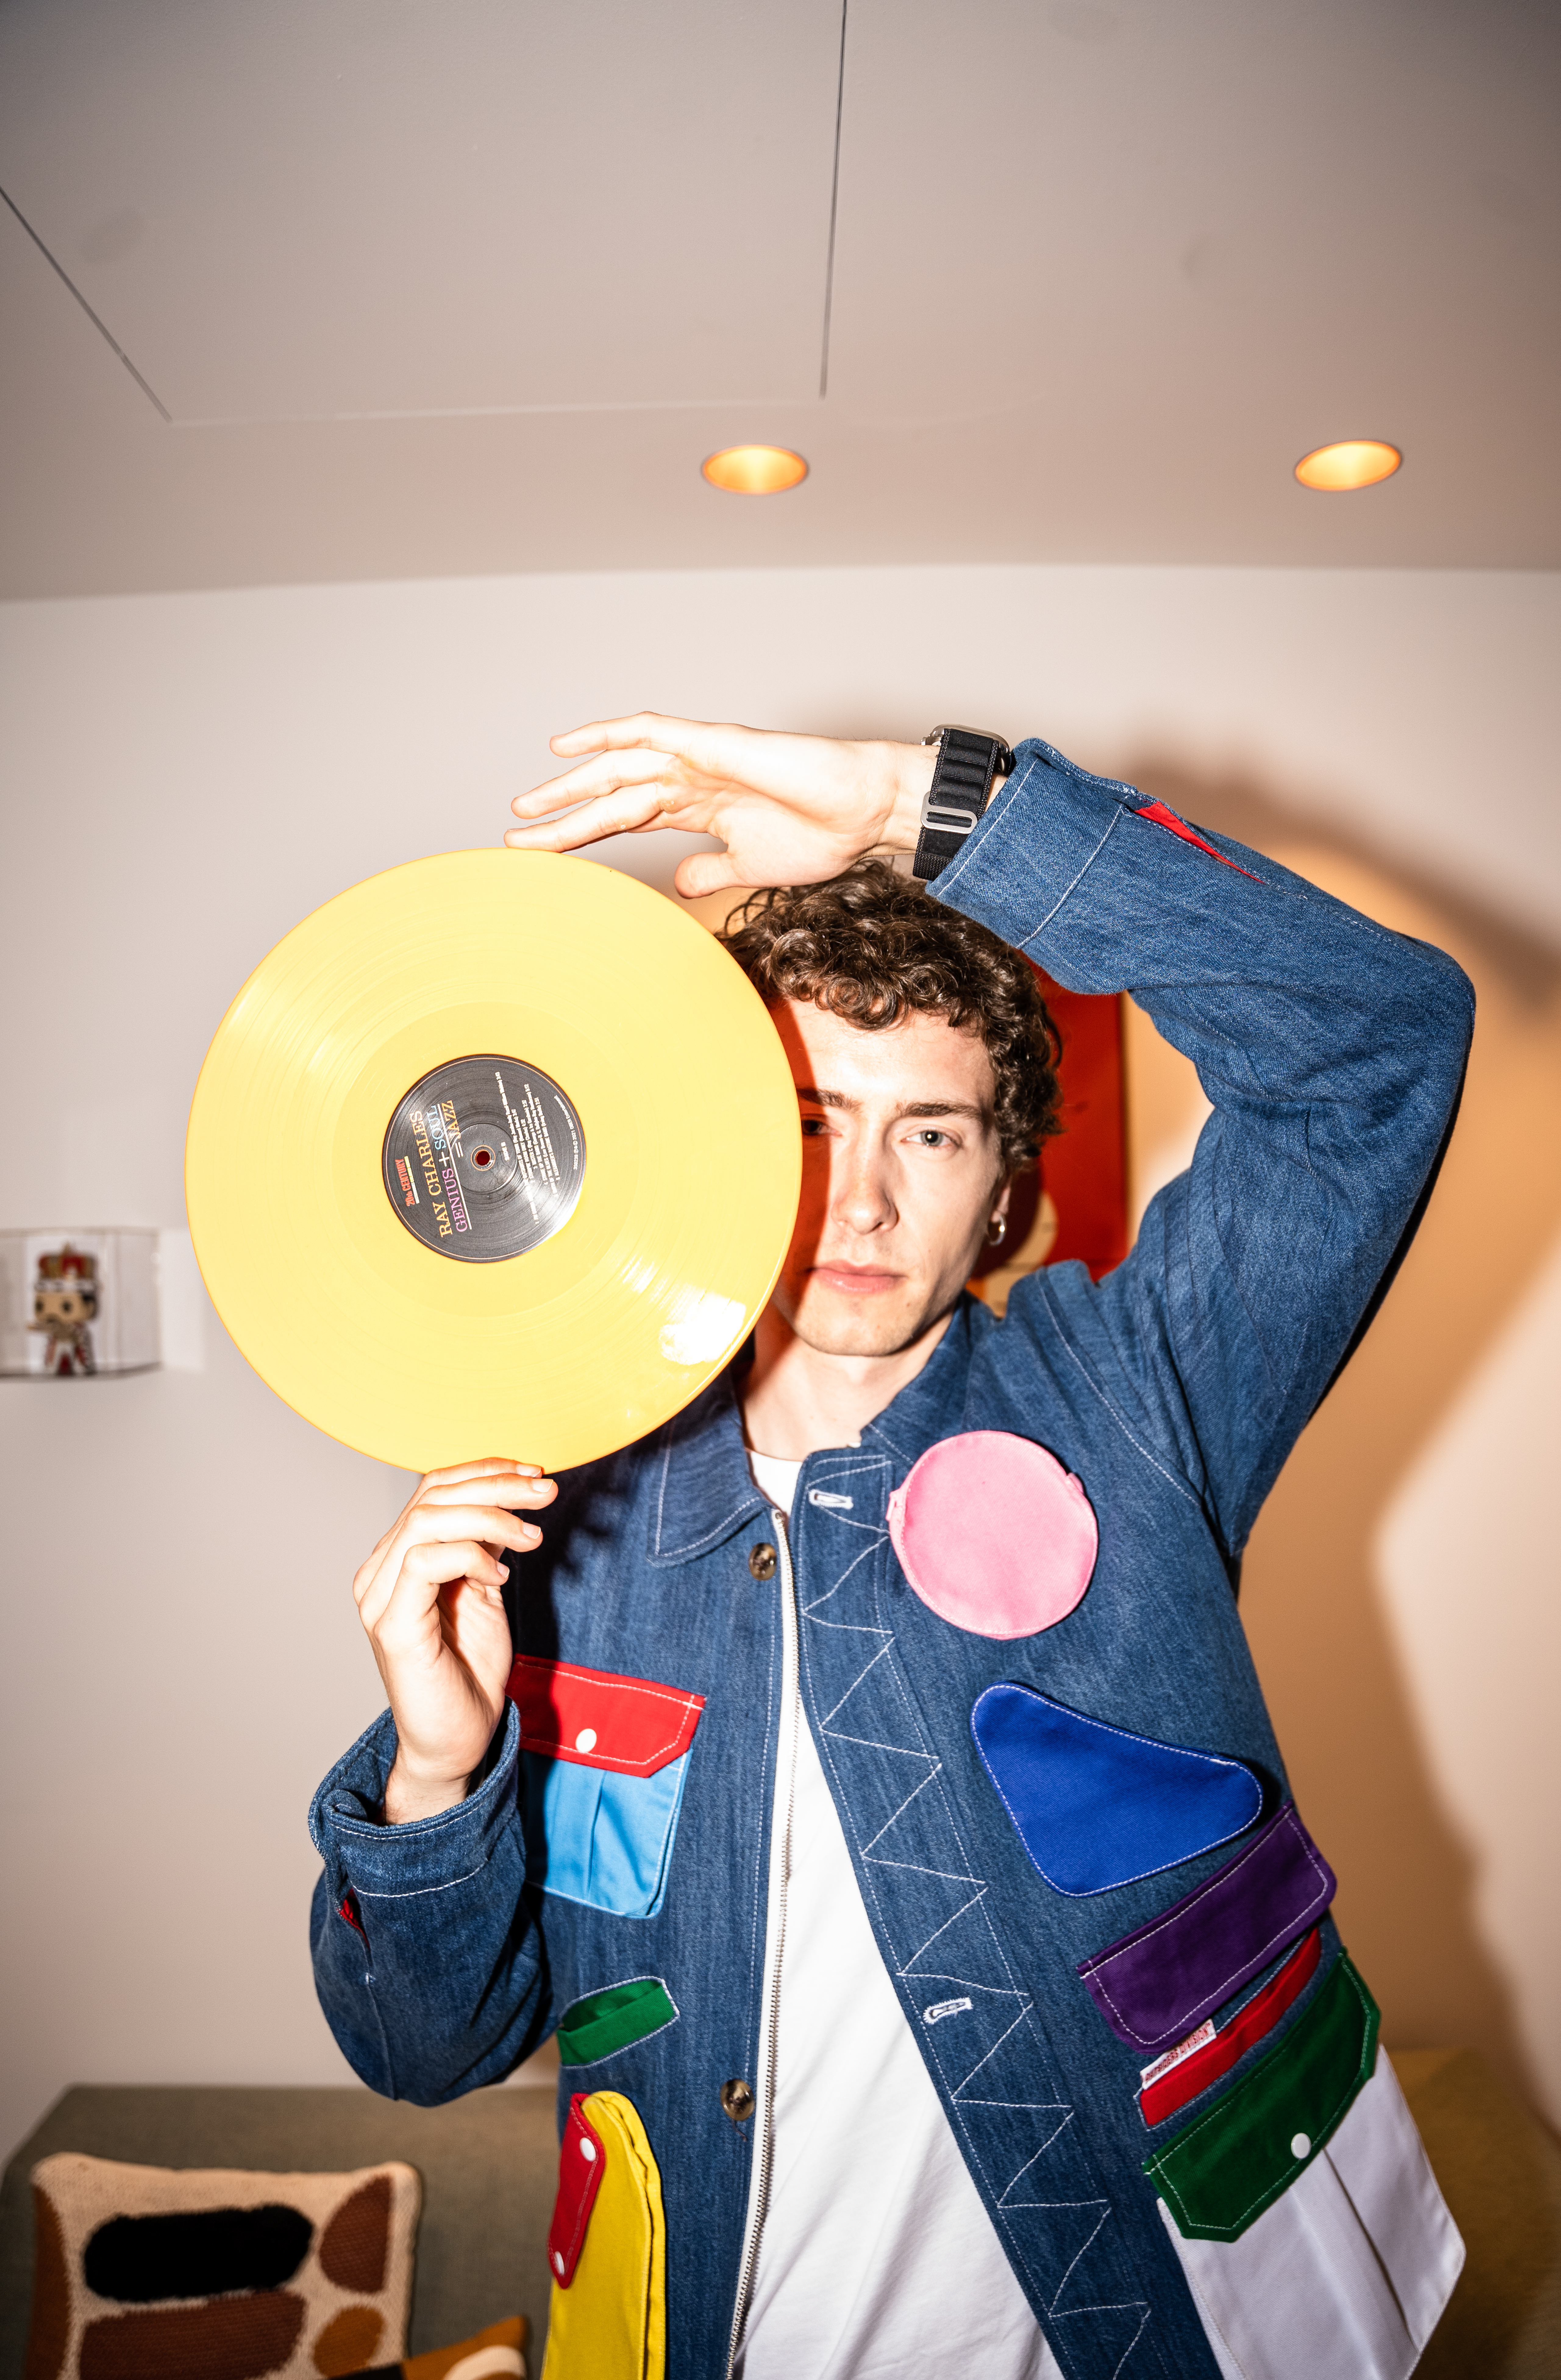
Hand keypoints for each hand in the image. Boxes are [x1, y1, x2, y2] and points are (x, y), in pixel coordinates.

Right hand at [353, 1459, 557, 1822]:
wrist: (457, 1740)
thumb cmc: (469, 1670)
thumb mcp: (485, 1591)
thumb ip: (485, 1546)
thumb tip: (509, 1498)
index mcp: (397, 1559)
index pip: (433, 1489)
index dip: (485, 1471)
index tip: (536, 1475)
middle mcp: (379, 1572)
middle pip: (431, 1495)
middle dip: (496, 1485)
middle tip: (545, 1493)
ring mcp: (379, 1598)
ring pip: (427, 1519)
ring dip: (491, 1517)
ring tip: (534, 1536)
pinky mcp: (392, 1625)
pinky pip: (425, 1561)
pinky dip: (471, 1556)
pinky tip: (501, 1577)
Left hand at [505, 714, 935, 897]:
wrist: (861, 816)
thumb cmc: (819, 837)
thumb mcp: (746, 867)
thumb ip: (706, 871)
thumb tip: (675, 884)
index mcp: (695, 805)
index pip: (621, 816)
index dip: (579, 831)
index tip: (540, 850)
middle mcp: (689, 776)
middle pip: (609, 790)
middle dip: (561, 809)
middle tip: (515, 827)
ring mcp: (698, 757)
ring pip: (619, 765)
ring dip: (570, 783)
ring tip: (528, 803)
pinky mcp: (712, 743)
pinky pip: (650, 729)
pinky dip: (607, 733)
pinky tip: (569, 744)